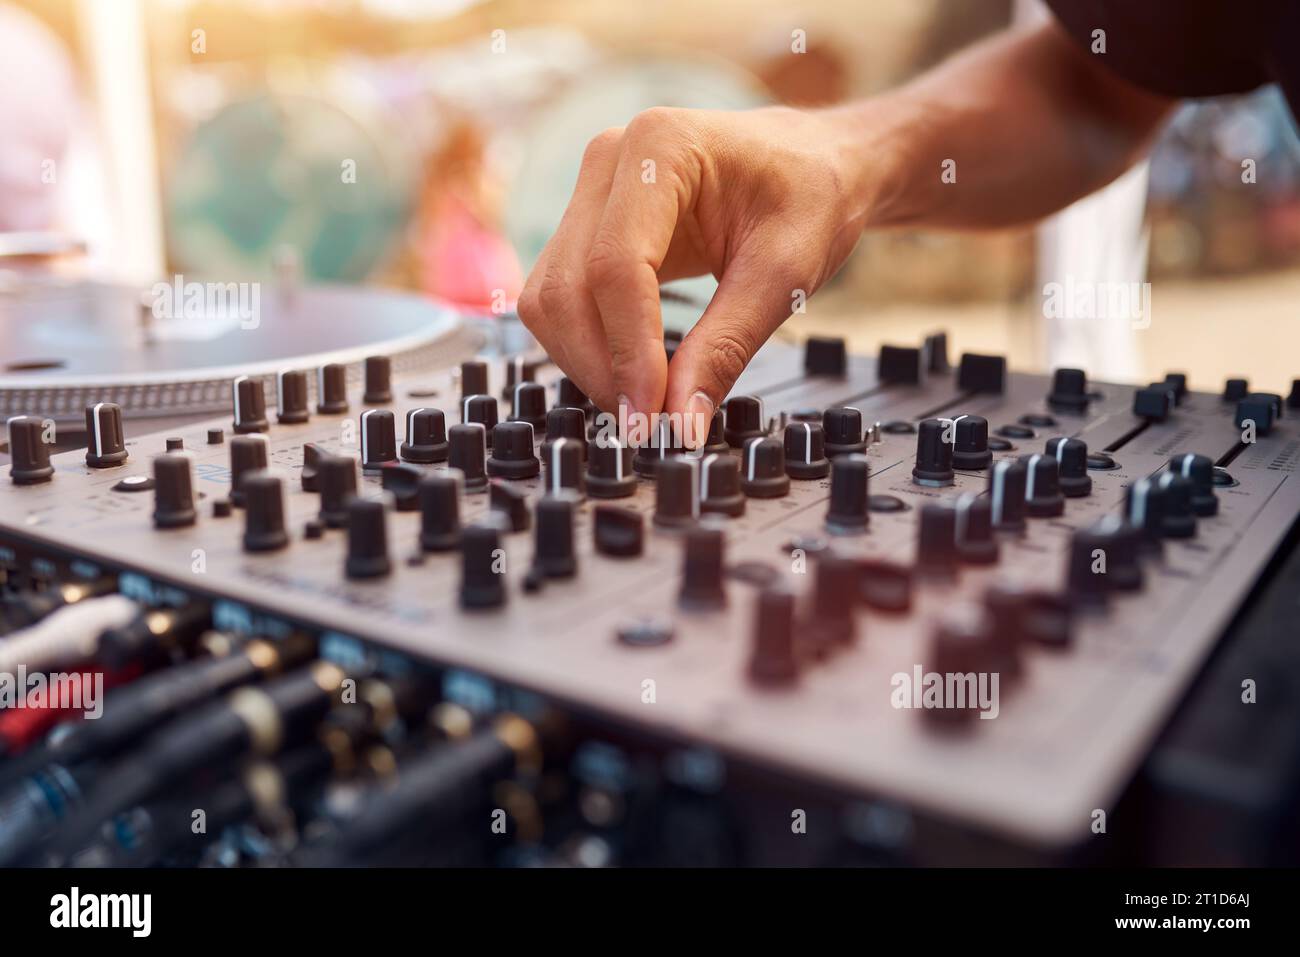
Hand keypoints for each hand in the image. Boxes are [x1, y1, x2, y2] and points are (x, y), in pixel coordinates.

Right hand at [516, 105, 873, 444]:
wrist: (815, 163)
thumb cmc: (810, 194)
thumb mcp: (786, 273)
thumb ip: (727, 346)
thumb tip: (679, 421)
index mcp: (661, 146)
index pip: (616, 265)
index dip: (628, 351)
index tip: (652, 416)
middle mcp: (610, 161)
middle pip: (568, 286)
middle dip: (601, 366)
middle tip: (649, 425)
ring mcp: (591, 193)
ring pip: (550, 299)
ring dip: (587, 362)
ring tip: (645, 403)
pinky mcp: (587, 227)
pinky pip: (562, 299)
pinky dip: (590, 348)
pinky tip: (633, 374)